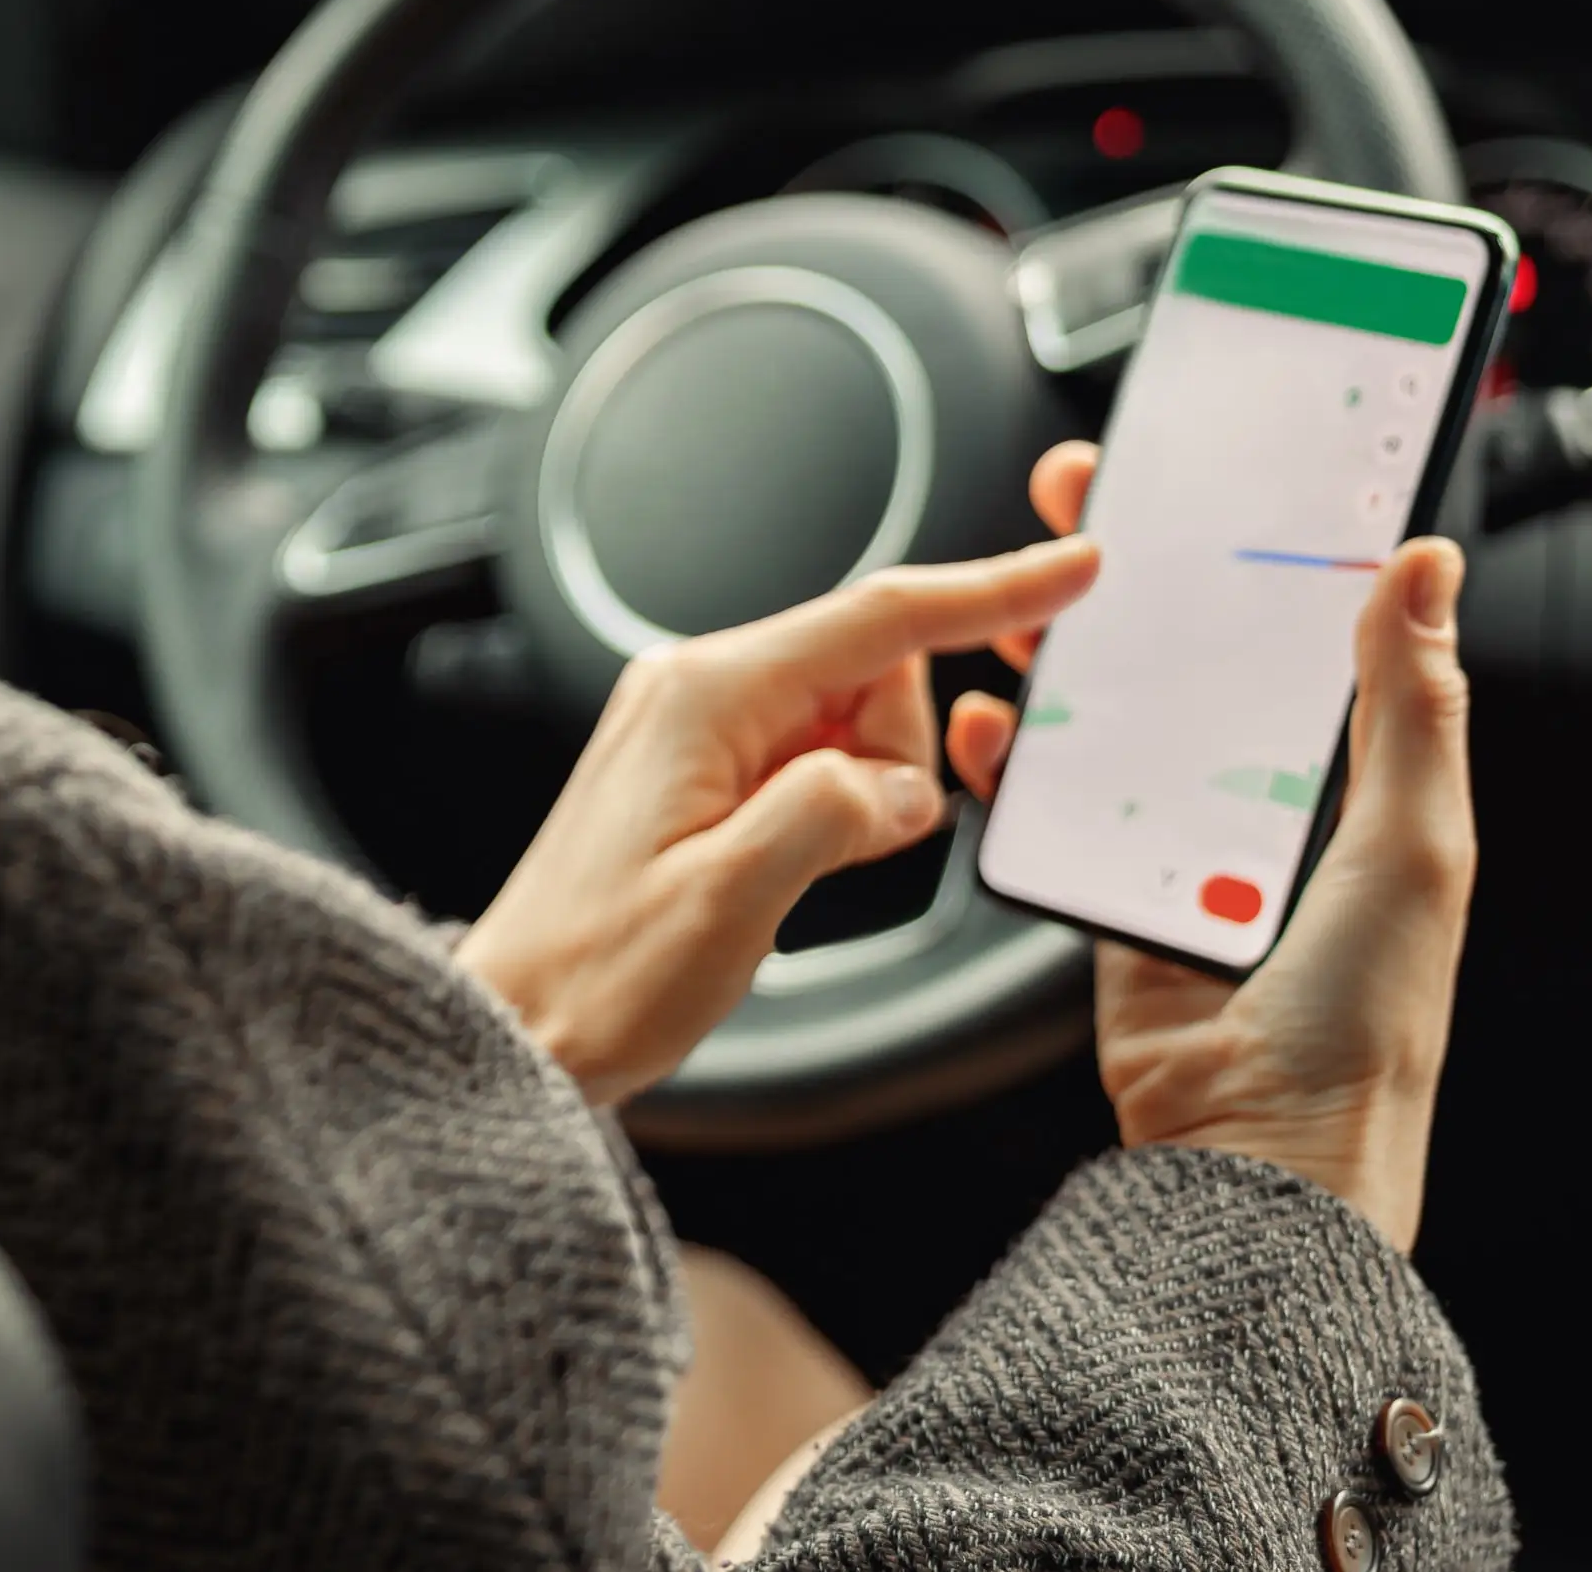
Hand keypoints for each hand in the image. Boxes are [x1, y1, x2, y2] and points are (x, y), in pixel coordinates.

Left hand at [457, 536, 1101, 1103]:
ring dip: (860, 795)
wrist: (520, 1024)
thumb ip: (831, 817)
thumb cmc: (597, 971)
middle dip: (892, 756)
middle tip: (836, 847)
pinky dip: (830, 809)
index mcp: (703, 696)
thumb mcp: (730, 900)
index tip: (1071, 567)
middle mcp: (696, 690)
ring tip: (784, 870)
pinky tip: (782, 865)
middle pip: (871, 673)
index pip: (878, 620)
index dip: (988, 592)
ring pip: (851, 722)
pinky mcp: (701, 769)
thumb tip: (900, 785)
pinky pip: (811, 761)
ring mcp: (696, 727)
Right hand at [948, 442, 1475, 1250]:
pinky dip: (1007, 760)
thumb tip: (1425, 571)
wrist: (1261, 1160)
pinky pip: (1048, 806)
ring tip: (1024, 592)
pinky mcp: (1105, 894)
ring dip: (1065, 653)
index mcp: (1353, 785)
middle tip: (1086, 498)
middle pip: (1189, 657)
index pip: (1303, 632)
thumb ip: (1407, 706)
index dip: (1257, 550)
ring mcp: (1178, 849)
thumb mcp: (1412, 844)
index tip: (1211, 474)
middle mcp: (1262, 807)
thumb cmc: (1361, 1024)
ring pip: (1109, 719)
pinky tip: (988, 721)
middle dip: (1135, 574)